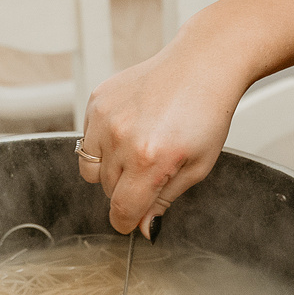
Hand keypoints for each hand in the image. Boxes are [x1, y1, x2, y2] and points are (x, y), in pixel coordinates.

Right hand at [78, 41, 248, 234]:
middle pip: (108, 190)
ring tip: (137, 151)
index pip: (122, 210)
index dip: (127, 222)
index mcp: (150, 160)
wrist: (202, 66)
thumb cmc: (206, 113)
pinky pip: (88, 138)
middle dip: (126, 190)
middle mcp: (122, 138)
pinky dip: (104, 142)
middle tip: (151, 170)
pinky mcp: (97, 100)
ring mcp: (105, 117)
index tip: (131, 220)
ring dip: (110, 169)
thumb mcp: (197, 167)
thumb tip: (144, 228)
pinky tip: (130, 128)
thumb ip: (165, 200)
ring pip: (90, 168)